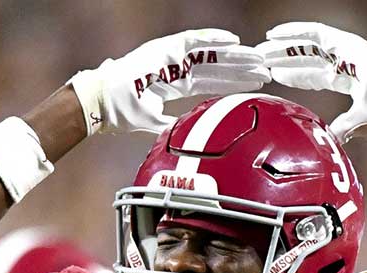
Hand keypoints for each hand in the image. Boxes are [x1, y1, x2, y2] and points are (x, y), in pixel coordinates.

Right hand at [69, 29, 268, 134]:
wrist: (101, 102)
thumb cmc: (120, 113)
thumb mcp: (154, 123)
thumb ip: (172, 127)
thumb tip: (188, 139)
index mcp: (175, 84)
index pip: (212, 83)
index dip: (233, 84)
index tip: (255, 86)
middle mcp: (177, 67)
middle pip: (217, 68)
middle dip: (241, 69)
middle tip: (265, 71)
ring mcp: (171, 56)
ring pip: (211, 53)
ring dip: (234, 54)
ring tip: (257, 57)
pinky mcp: (165, 48)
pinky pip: (194, 40)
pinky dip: (213, 39)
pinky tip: (233, 40)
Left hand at [257, 22, 366, 142]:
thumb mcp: (359, 122)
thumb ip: (343, 128)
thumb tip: (332, 140)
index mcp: (349, 79)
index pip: (315, 76)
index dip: (295, 75)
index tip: (275, 76)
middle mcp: (345, 61)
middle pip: (307, 59)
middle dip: (284, 60)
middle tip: (261, 62)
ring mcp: (344, 49)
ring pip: (306, 45)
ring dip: (283, 46)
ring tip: (261, 49)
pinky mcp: (342, 40)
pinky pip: (312, 32)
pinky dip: (292, 31)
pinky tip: (274, 33)